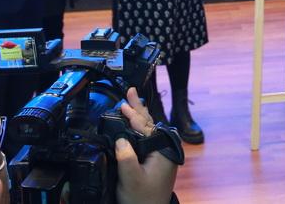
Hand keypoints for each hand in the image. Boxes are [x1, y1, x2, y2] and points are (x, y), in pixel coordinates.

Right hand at [116, 88, 177, 203]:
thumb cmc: (142, 201)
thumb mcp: (131, 179)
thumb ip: (126, 158)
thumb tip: (120, 139)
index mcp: (163, 151)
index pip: (146, 127)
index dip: (133, 114)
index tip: (123, 103)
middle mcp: (164, 150)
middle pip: (149, 124)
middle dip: (138, 109)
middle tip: (131, 92)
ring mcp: (160, 156)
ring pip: (148, 130)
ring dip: (138, 117)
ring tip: (131, 104)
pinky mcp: (155, 161)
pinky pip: (146, 139)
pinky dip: (139, 129)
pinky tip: (133, 126)